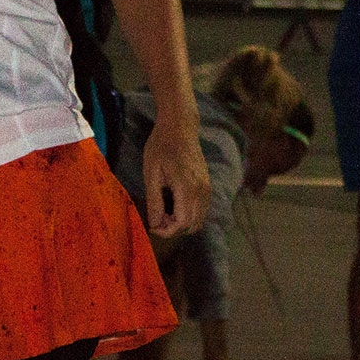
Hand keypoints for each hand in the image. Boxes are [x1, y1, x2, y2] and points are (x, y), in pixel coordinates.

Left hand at [140, 120, 210, 236]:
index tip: (152, 227)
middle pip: (192, 225)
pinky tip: (174, 204)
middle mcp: (202, 191)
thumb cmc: (161, 147)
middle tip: (157, 217)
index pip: (182, 223)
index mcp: (187, 188)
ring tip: (164, 210)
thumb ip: (154, 201)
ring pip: (199, 220)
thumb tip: (155, 224)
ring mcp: (207, 188)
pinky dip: (189, 215)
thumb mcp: (151, 173)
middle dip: (173, 228)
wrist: (180, 127)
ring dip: (182, 222)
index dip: (166, 231)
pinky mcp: (208, 185)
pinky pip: (202, 210)